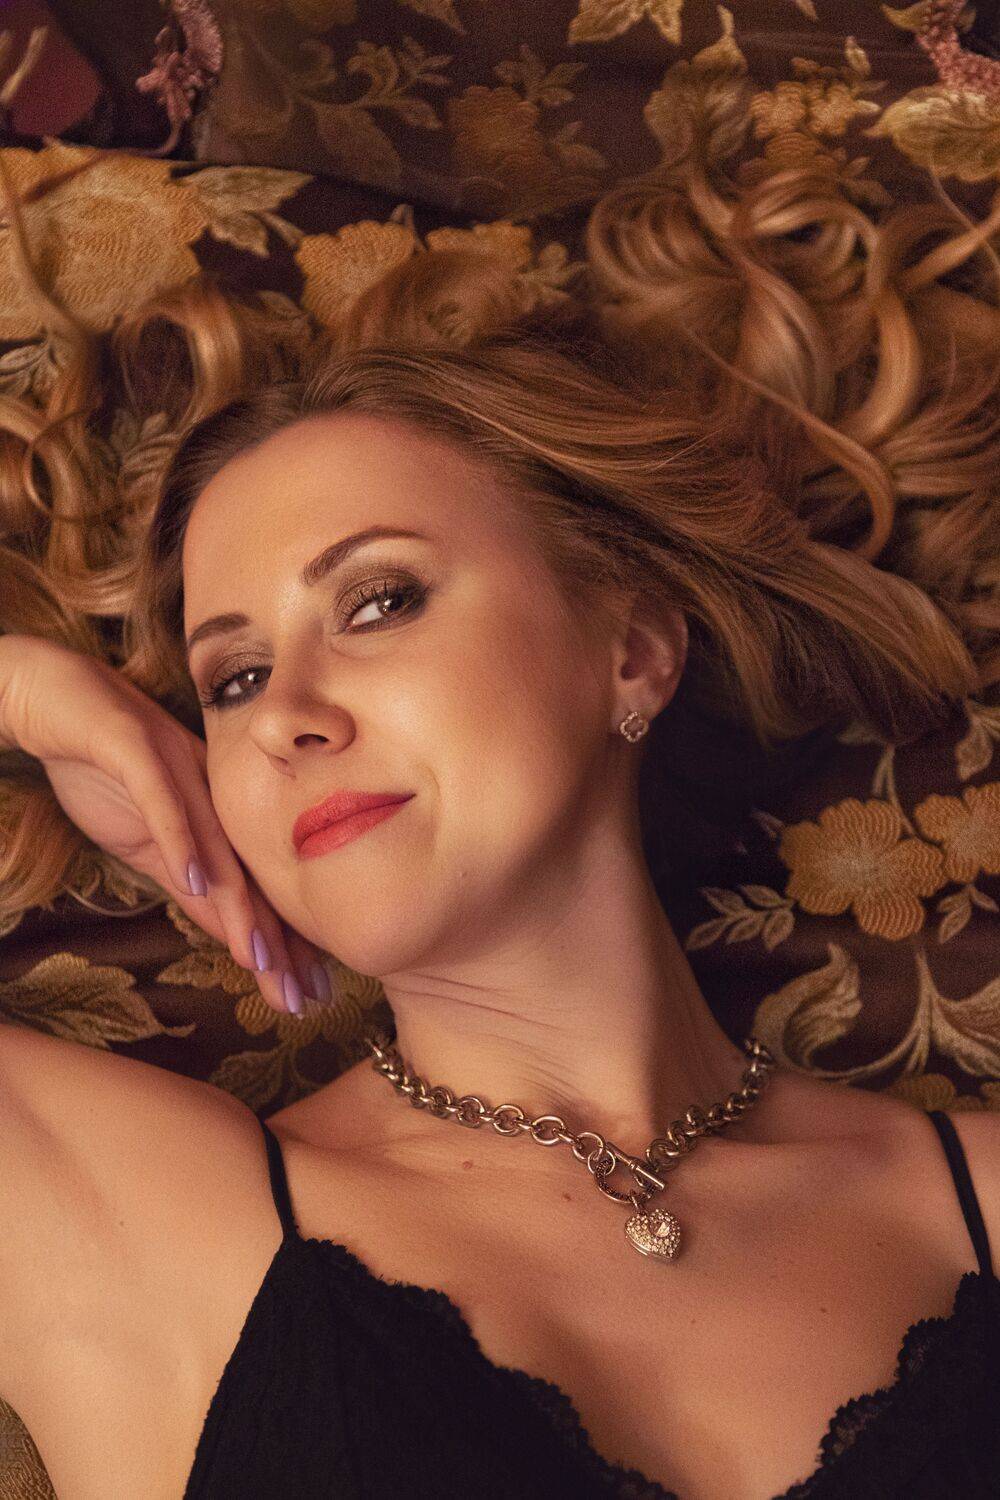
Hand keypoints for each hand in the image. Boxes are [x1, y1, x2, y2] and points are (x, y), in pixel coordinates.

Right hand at [0, 634, 328, 1015]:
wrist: (51, 695)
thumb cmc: (102, 767)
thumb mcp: (145, 839)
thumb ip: (186, 879)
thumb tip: (227, 932)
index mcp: (218, 816)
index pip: (255, 891)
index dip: (283, 944)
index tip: (307, 995)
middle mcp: (211, 793)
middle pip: (250, 878)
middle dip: (279, 943)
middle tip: (302, 998)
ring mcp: (179, 768)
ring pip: (217, 846)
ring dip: (240, 906)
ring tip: (263, 958)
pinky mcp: (137, 746)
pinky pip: (164, 799)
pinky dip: (180, 841)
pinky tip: (195, 881)